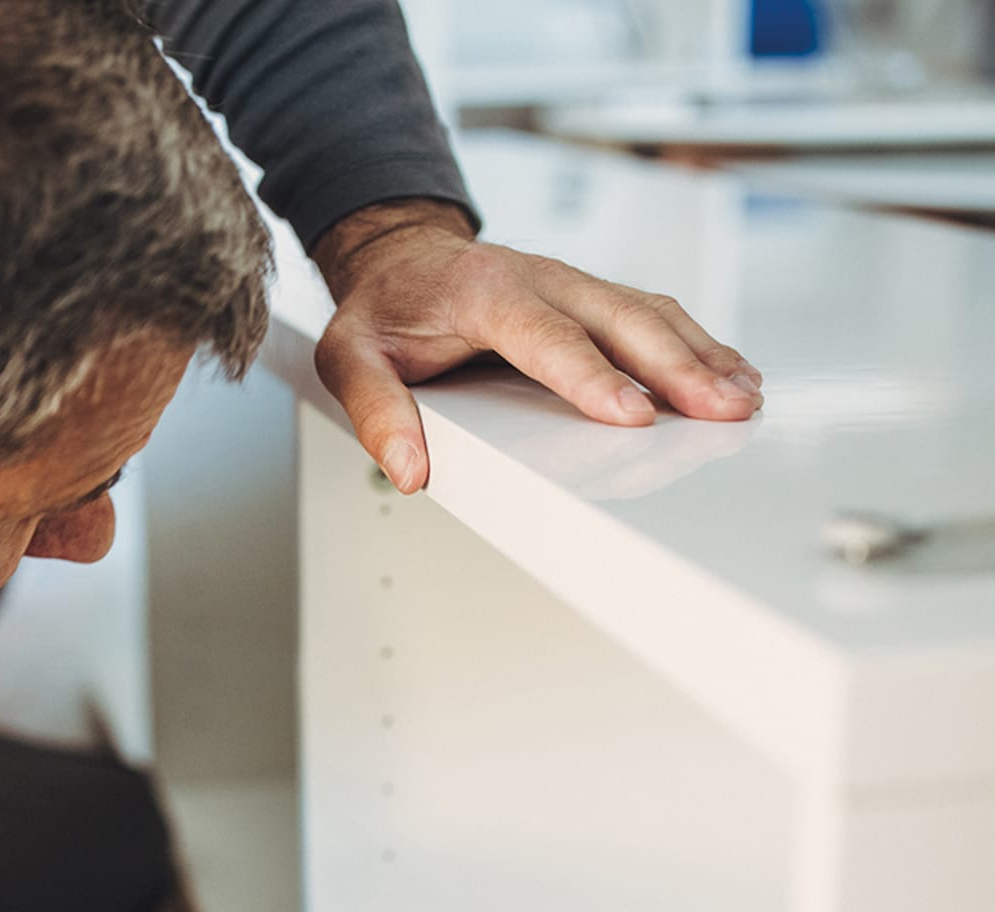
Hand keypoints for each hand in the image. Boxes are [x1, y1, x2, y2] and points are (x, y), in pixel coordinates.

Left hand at [311, 199, 764, 493]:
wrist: (398, 258)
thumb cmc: (381, 311)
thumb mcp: (350, 359)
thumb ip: (377, 412)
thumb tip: (410, 469)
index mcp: (485, 291)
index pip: (547, 338)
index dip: (593, 377)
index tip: (632, 413)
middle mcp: (540, 278)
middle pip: (621, 321)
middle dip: (677, 367)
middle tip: (720, 409)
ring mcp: (572, 284)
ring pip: (649, 313)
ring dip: (701, 355)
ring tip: (744, 397)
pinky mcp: (591, 297)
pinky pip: (652, 314)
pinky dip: (696, 342)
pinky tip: (730, 371)